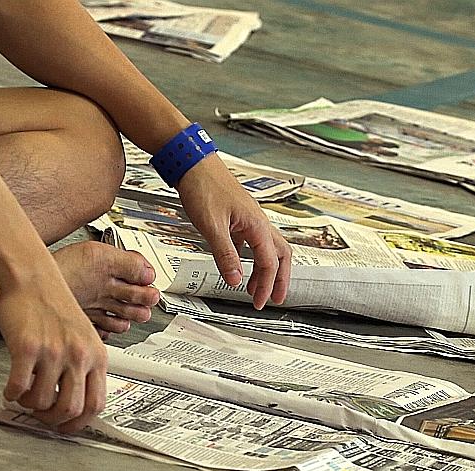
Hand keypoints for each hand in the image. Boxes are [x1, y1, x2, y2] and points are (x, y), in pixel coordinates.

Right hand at [0, 265, 108, 432]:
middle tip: (40, 416)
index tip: (66, 427)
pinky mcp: (28, 347)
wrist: (34, 279)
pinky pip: (19, 386)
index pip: (96, 404)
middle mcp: (79, 356)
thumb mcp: (83, 338)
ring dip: (30, 406)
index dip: (79, 423)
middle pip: (71, 409)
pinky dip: (12, 395)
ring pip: (43, 401)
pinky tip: (10, 390)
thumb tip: (74, 401)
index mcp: (97, 356)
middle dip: (53, 420)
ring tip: (24, 397)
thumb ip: (82, 367)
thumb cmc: (54, 307)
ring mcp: (54, 352)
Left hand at [175, 156, 291, 308]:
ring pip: (269, 250)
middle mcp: (259, 223)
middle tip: (274, 299)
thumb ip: (225, 255)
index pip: (270, 263)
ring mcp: (251, 220)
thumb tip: (235, 280)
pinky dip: (251, 259)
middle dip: (280, 280)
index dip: (266, 286)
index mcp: (258, 226)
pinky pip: (253, 243)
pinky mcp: (239, 218)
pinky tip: (239, 266)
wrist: (193, 163)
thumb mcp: (212, 226)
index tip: (259, 303)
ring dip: (266, 271)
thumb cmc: (203, 187)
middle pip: (281, 257)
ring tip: (256, 288)